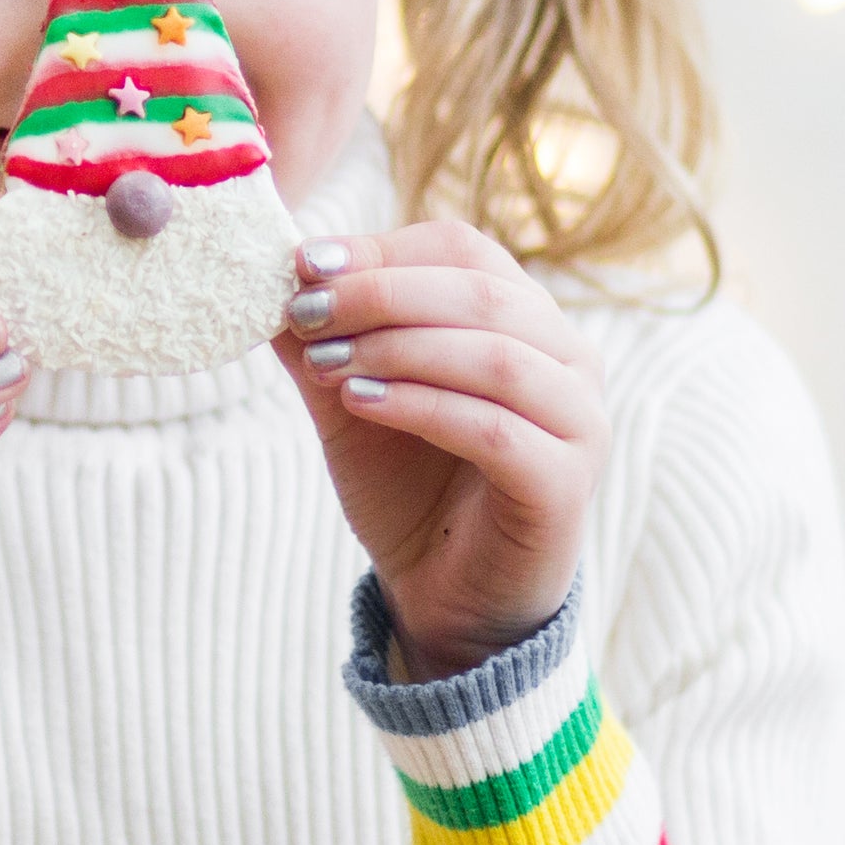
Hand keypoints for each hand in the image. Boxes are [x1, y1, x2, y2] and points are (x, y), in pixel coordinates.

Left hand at [275, 223, 605, 678]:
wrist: (443, 595)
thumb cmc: (408, 488)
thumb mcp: (350, 403)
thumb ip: (319, 343)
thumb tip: (265, 277)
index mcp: (525, 321)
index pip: (462, 250)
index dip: (381, 250)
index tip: (303, 263)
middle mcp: (568, 360)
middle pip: (482, 292)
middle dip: (382, 293)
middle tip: (304, 307)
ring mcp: (579, 421)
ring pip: (496, 355)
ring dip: (399, 347)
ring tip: (324, 360)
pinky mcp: (566, 484)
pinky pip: (496, 430)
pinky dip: (422, 406)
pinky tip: (359, 401)